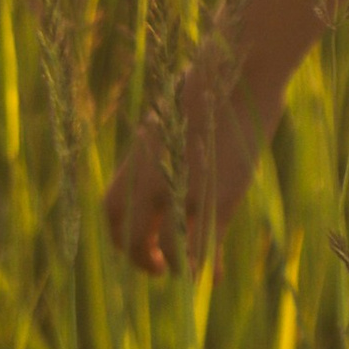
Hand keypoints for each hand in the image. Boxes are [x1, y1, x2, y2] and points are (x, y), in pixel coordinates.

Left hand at [104, 48, 274, 275]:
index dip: (120, 237)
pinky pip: (206, 247)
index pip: (113, 211)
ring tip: (186, 273)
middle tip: (158, 269)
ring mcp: (185, 191)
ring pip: (169, 250)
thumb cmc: (210, 87)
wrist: (235, 72)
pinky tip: (216, 276)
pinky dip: (208, 267)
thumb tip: (165, 153)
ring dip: (175, 268)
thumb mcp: (175, 119)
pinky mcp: (218, 198)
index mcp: (138, 158)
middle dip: (142, 260)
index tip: (137, 245)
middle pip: (132, 238)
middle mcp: (152, 180)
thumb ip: (165, 147)